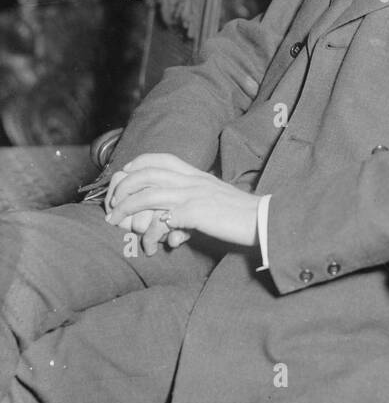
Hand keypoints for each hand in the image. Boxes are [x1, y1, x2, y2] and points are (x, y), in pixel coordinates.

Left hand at [105, 155, 259, 249]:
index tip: (123, 180)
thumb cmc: (241, 215)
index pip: (159, 159)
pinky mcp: (195, 213)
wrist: (263, 220)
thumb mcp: (214, 204)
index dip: (135, 166)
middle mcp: (192, 180)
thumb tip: (172, 230)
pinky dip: (148, 232)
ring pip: (147, 193)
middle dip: (121, 187)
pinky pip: (162, 219)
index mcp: (196, 174)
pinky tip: (145, 243)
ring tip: (113, 220)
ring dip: (124, 207)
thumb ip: (191, 209)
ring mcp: (192, 195)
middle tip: (111, 204)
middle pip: (145, 172)